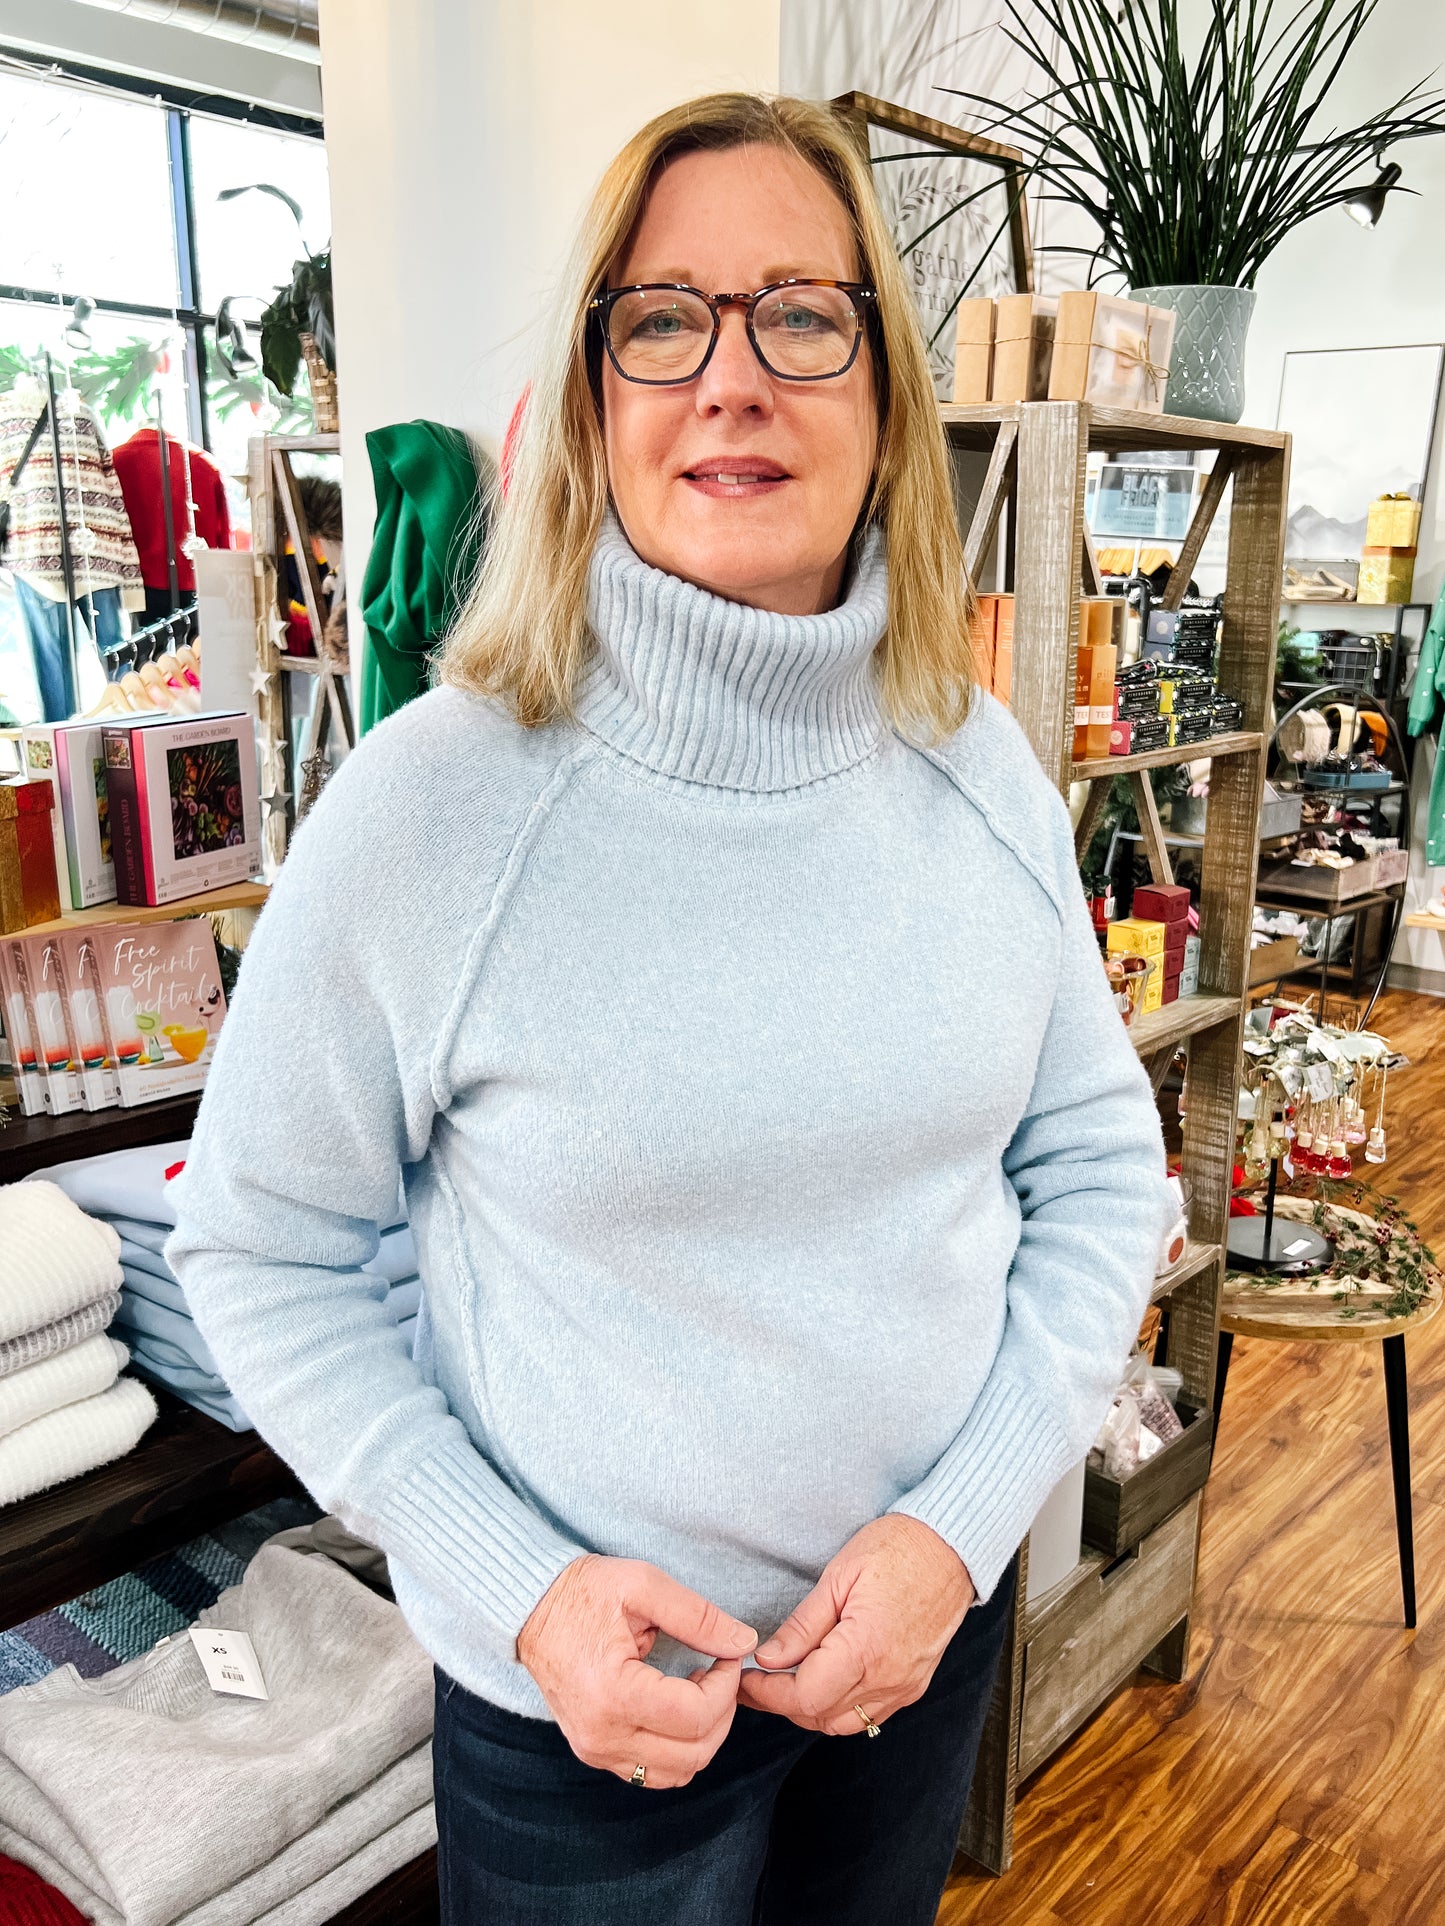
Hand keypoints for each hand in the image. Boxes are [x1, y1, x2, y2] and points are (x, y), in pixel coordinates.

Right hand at [516, 1553, 756, 1786]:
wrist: (530, 1608)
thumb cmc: (582, 1591)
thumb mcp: (642, 1586)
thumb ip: (697, 1617)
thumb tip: (744, 1642)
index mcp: (613, 1694)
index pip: (696, 1716)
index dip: (727, 1687)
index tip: (728, 1654)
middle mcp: (602, 1735)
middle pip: (694, 1754)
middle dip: (723, 1713)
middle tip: (720, 1671)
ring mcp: (596, 1750)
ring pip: (677, 1773)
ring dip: (703, 1737)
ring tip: (700, 1690)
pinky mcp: (594, 1752)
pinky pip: (652, 1772)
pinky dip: (678, 1749)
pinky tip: (677, 1707)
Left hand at [736, 1515, 973, 1733]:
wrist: (952, 1546)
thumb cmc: (898, 1549)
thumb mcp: (839, 1576)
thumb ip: (804, 1625)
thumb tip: (770, 1658)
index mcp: (866, 1648)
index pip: (805, 1696)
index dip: (769, 1693)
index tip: (747, 1679)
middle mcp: (889, 1677)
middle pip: (821, 1716)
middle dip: (783, 1703)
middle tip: (757, 1680)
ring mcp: (905, 1685)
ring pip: (845, 1723)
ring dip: (812, 1709)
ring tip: (787, 1681)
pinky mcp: (914, 1684)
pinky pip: (870, 1714)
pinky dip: (841, 1707)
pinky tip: (826, 1680)